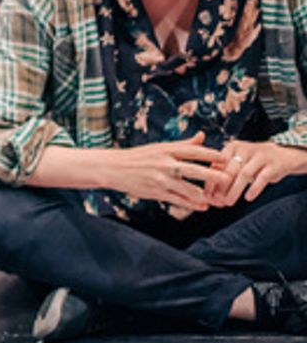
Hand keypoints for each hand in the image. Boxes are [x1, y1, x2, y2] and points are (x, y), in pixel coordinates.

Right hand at [110, 132, 224, 210]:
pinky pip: (177, 199)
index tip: (225, 158)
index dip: (211, 155)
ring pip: (187, 188)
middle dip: (212, 175)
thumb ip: (183, 144)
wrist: (113, 168)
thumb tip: (202, 136)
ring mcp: (160, 179)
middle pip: (194, 170)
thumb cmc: (139, 156)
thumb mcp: (160, 147)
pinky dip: (191, 204)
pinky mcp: (155, 192)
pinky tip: (202, 206)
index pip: (193, 151)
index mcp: (166, 149)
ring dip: (204, 195)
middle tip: (228, 179)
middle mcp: (164, 163)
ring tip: (217, 199)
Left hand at [204, 139, 306, 206]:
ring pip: (244, 174)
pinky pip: (262, 178)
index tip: (207, 197)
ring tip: (228, 202)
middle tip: (217, 201)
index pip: (217, 165)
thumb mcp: (238, 162)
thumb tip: (210, 195)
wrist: (283, 155)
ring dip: (235, 190)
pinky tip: (248, 198)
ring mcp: (260, 156)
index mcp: (232, 147)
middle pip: (229, 170)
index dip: (211, 182)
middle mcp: (245, 149)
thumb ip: (224, 174)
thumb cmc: (253, 162)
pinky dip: (254, 189)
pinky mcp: (274, 165)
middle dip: (221, 188)